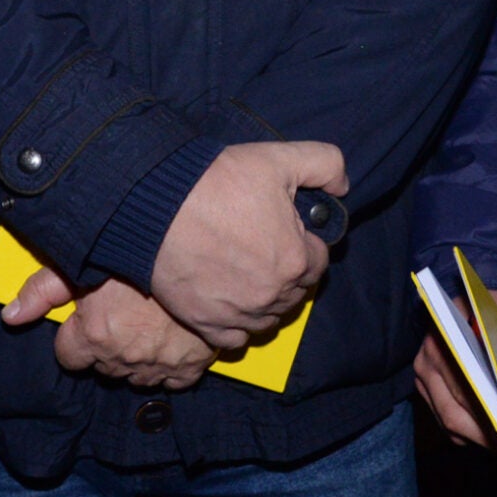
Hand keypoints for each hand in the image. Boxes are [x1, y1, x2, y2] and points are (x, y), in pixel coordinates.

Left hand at [4, 267, 213, 389]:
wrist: (199, 253)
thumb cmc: (137, 253)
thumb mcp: (82, 263)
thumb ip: (43, 290)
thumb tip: (10, 317)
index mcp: (95, 336)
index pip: (68, 356)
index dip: (74, 337)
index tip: (85, 322)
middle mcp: (124, 357)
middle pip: (102, 366)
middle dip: (105, 346)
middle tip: (118, 314)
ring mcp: (159, 365)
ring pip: (136, 376)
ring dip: (136, 357)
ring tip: (142, 324)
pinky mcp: (191, 366)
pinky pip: (173, 380)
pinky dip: (170, 366)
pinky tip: (168, 341)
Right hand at [148, 141, 348, 349]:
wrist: (154, 203)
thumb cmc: (216, 181)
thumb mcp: (279, 158)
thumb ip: (326, 165)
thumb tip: (342, 187)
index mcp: (295, 261)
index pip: (317, 262)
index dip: (303, 243)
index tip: (285, 230)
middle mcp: (271, 296)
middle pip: (294, 292)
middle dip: (285, 271)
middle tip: (260, 245)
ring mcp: (238, 315)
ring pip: (267, 318)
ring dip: (264, 299)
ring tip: (243, 270)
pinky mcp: (206, 324)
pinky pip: (235, 339)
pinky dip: (236, 324)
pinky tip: (228, 299)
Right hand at [412, 290, 496, 445]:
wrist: (473, 306)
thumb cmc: (494, 314)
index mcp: (443, 342)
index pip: (463, 389)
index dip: (487, 414)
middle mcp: (425, 363)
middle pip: (453, 413)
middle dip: (485, 436)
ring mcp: (423, 379)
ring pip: (447, 422)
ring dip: (477, 440)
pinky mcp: (426, 391)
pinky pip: (444, 421)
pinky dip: (467, 435)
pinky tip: (492, 440)